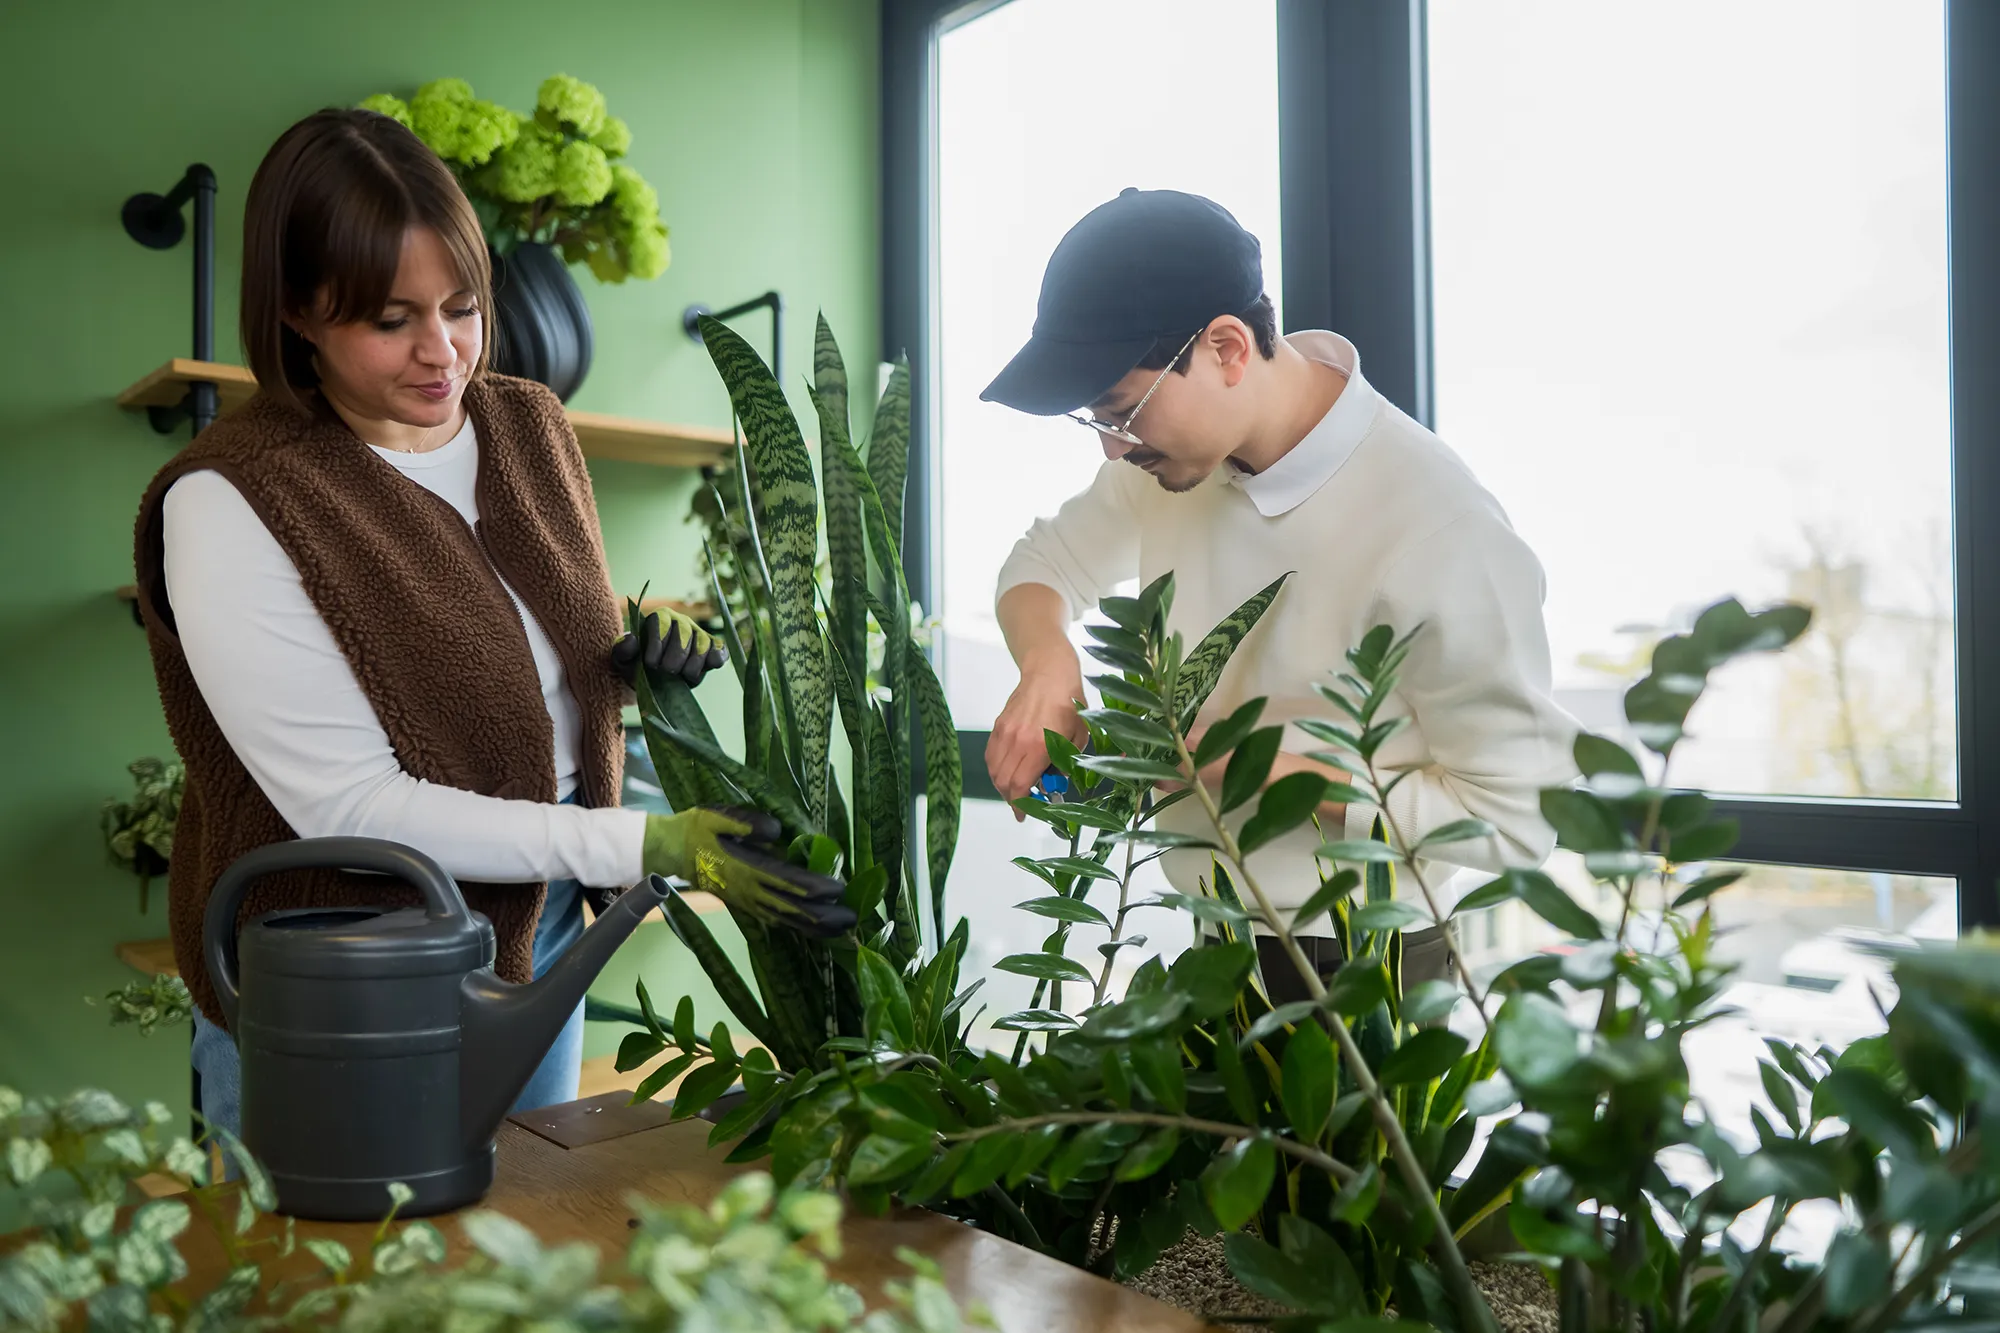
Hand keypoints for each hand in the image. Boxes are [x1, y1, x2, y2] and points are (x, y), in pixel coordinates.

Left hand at [612, 608, 726, 688]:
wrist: (653, 678)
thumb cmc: (636, 665)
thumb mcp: (622, 660)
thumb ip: (622, 649)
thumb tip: (632, 639)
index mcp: (660, 618)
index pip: (662, 624)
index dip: (657, 644)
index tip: (650, 663)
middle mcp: (681, 621)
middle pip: (683, 635)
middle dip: (674, 658)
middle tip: (666, 671)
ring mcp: (699, 635)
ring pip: (702, 644)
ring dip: (692, 664)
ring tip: (682, 675)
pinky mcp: (712, 650)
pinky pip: (719, 650)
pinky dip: (716, 657)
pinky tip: (710, 665)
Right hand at [642, 808, 854, 937]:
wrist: (671, 851)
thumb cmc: (697, 828)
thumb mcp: (718, 816)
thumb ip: (747, 822)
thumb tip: (776, 830)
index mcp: (746, 868)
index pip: (787, 881)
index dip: (814, 887)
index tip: (839, 888)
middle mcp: (750, 890)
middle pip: (792, 908)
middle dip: (823, 916)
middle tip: (853, 919)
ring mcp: (748, 902)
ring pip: (786, 919)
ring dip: (814, 927)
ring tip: (841, 931)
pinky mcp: (745, 905)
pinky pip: (776, 920)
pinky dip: (797, 927)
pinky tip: (814, 930)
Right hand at [986, 651, 1087, 811]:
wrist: (1049, 673)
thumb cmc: (1069, 704)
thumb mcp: (1078, 737)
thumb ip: (1066, 763)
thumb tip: (1056, 783)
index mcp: (1038, 747)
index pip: (1020, 786)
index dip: (1020, 806)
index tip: (1024, 815)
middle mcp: (1017, 742)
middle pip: (1003, 782)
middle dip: (1011, 799)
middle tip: (1022, 805)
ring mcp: (1004, 733)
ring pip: (994, 770)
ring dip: (1002, 785)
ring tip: (1015, 789)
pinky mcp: (998, 726)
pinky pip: (990, 755)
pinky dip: (996, 768)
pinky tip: (1007, 771)